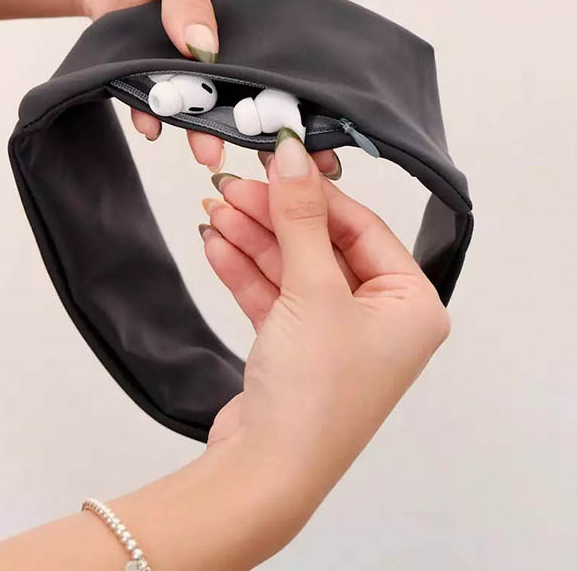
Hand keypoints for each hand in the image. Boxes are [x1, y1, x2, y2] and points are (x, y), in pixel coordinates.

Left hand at [72, 0, 341, 175]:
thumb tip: (201, 51)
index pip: (280, 41)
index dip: (293, 80)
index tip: (304, 119)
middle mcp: (225, 31)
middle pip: (242, 79)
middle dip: (251, 117)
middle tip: (265, 157)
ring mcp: (186, 52)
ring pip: (198, 93)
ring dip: (201, 125)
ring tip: (208, 155)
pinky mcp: (148, 63)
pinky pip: (152, 93)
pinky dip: (150, 112)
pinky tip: (152, 128)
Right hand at [198, 130, 450, 517]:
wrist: (265, 471)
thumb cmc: (314, 391)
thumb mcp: (312, 289)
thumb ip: (301, 218)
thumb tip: (294, 153)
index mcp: (410, 305)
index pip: (362, 228)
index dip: (315, 194)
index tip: (277, 163)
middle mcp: (378, 319)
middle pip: (322, 246)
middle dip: (274, 217)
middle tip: (233, 187)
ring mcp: (334, 334)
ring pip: (292, 269)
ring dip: (252, 239)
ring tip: (215, 210)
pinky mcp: (296, 347)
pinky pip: (273, 295)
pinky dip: (244, 270)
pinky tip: (214, 243)